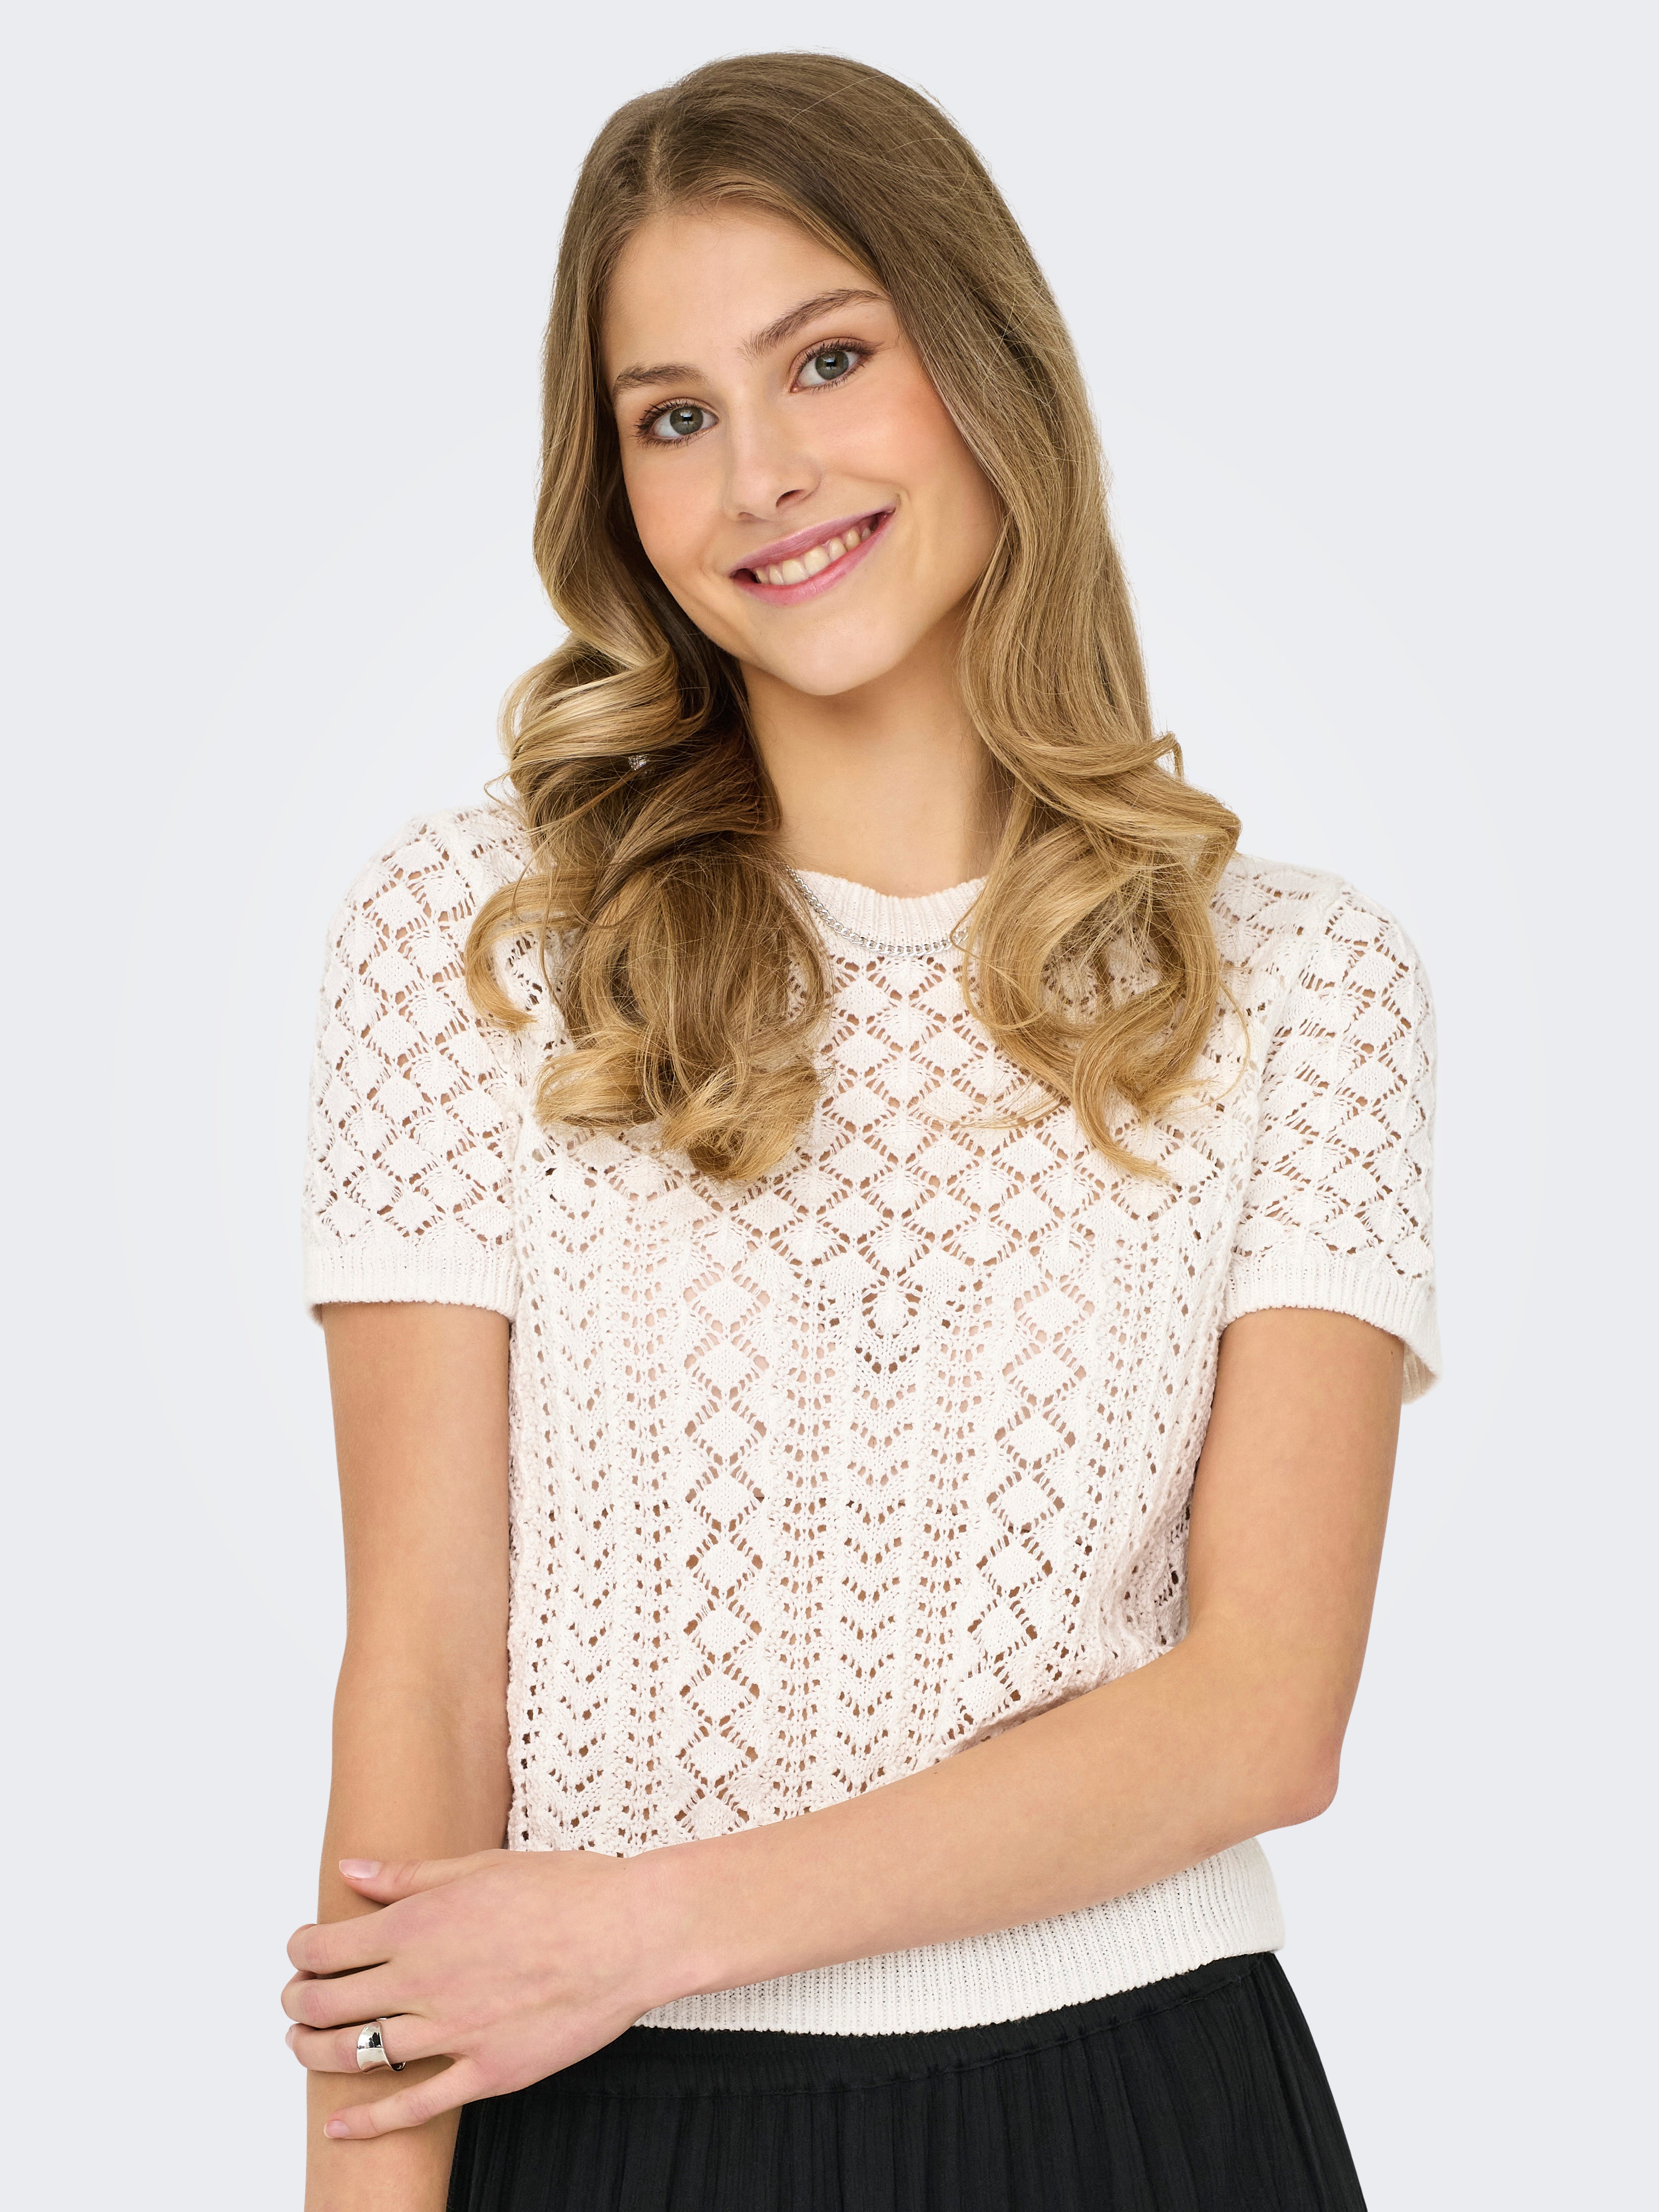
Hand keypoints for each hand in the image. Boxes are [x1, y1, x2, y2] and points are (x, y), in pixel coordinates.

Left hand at [282, 1848, 679, 2137]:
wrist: (628, 1934)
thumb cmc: (566, 1892)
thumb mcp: (481, 1865)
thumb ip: (408, 1876)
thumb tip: (352, 1871)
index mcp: (418, 1925)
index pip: (325, 1947)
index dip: (300, 1952)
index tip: (301, 1953)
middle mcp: (422, 1981)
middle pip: (325, 2005)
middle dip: (297, 2004)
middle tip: (296, 2000)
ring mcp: (451, 2033)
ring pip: (355, 2056)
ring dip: (314, 2053)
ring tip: (305, 2046)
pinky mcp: (485, 2072)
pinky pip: (411, 2108)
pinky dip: (366, 2122)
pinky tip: (339, 2124)